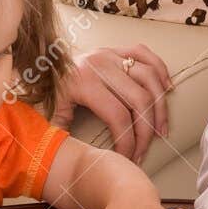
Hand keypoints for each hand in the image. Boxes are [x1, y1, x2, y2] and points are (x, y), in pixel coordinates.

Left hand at [53, 45, 173, 163]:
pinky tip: (167, 90)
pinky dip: (162, 72)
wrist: (40, 61)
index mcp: (84, 82)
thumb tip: (76, 160)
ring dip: (160, 106)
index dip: (127, 141)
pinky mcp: (118, 48)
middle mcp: (101, 65)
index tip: (128, 158)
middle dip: (147, 129)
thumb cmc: (47, 92)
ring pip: (150, 78)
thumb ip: (62, 135)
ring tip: (161, 129)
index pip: (118, 116)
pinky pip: (147, 56)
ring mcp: (112, 54)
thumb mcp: (50, 113)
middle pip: (139, 99)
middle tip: (145, 149)